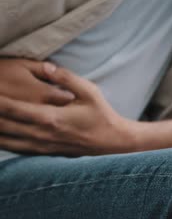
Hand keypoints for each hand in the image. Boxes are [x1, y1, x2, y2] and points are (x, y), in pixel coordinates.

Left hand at [0, 67, 140, 155]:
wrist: (113, 142)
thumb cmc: (102, 116)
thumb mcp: (90, 92)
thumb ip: (66, 78)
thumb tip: (46, 66)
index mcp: (51, 118)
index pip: (13, 109)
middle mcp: (43, 135)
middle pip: (4, 126)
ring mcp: (42, 146)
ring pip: (6, 141)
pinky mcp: (44, 153)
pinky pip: (15, 149)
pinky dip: (2, 142)